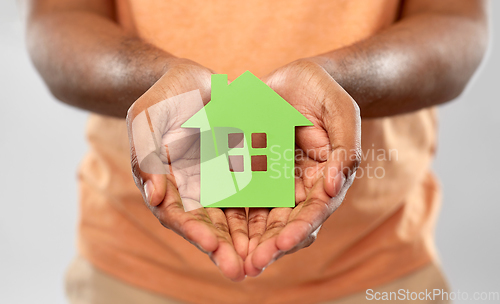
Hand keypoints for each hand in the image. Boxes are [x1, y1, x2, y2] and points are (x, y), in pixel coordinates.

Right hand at [126, 59, 247, 280]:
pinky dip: (265, 208)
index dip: (193, 231)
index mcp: (166, 184)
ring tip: (266, 257)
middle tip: (243, 270)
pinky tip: (283, 221)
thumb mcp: (147, 119)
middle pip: (207, 226)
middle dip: (224, 248)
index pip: (177, 215)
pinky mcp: (238, 172)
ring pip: (232, 217)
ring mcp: (215, 182)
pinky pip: (253, 193)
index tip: (212, 245)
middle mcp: (192, 191)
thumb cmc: (162, 98)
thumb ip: (147, 154)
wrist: (191, 81)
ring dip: (247, 239)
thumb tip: (155, 196)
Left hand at [245, 59, 361, 275]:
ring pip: (262, 219)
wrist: (293, 78)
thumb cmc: (322, 92)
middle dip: (271, 245)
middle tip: (253, 264)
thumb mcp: (340, 111)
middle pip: (287, 223)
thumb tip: (335, 186)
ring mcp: (275, 183)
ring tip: (233, 260)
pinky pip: (240, 198)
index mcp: (326, 178)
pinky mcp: (252, 174)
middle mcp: (301, 188)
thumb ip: (345, 146)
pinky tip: (216, 232)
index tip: (283, 242)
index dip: (301, 227)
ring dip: (249, 241)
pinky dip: (231, 216)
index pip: (316, 210)